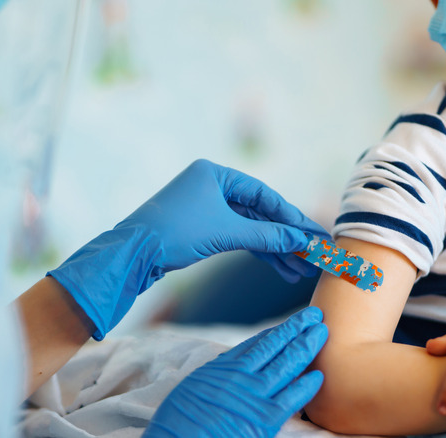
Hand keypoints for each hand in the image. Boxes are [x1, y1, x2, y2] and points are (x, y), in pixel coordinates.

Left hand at [49, 159, 328, 339]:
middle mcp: (211, 185)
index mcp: (215, 174)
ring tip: (299, 271)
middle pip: (260, 212)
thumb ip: (266, 235)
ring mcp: (205, 207)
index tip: (315, 234)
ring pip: (250, 227)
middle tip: (313, 255)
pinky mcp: (200, 228)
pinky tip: (278, 267)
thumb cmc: (174, 233)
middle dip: (286, 236)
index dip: (292, 217)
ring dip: (274, 249)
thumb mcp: (225, 232)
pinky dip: (256, 251)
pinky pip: (237, 236)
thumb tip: (301, 240)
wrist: (130, 255)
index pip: (264, 194)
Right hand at [143, 306, 328, 437]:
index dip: (277, 332)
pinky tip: (319, 375)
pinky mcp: (264, 418)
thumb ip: (216, 378)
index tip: (291, 323)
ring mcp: (254, 395)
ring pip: (287, 364)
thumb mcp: (193, 390)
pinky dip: (306, 386)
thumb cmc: (178, 423)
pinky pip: (292, 398)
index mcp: (222, 368)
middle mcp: (240, 376)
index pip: (256, 344)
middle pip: (276, 346)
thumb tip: (228, 372)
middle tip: (315, 315)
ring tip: (322, 331)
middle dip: (297, 329)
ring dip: (307, 346)